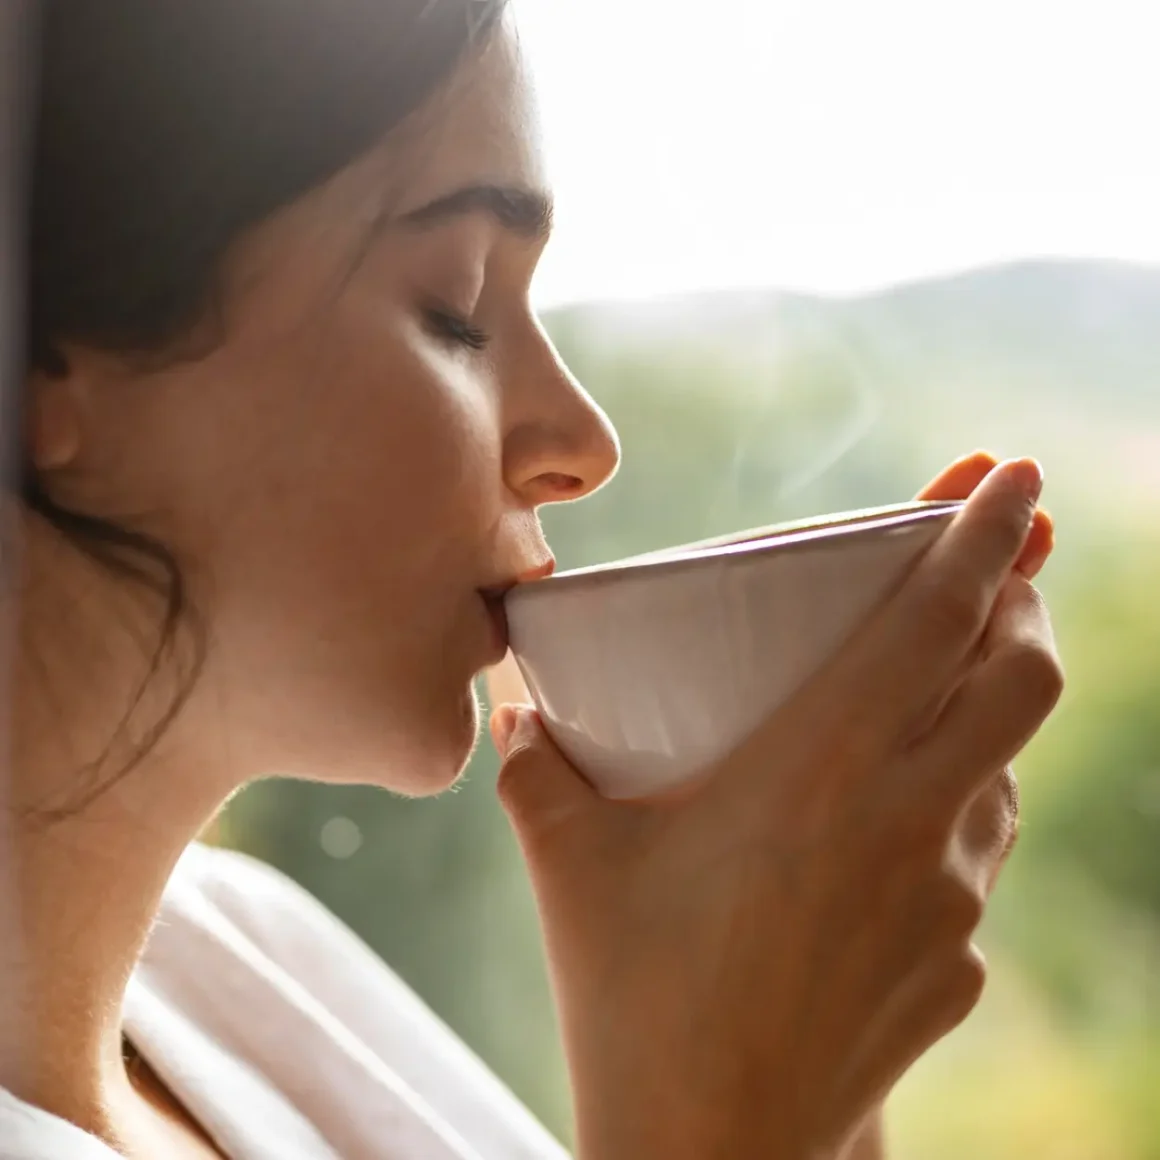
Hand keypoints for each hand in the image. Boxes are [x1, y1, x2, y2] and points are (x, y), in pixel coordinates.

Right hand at [493, 456, 1063, 1159]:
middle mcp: (908, 822)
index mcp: (821, 770)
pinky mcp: (955, 962)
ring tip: (940, 689)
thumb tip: (508, 707)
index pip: (938, 619)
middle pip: (1021, 678)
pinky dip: (962, 804)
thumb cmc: (634, 994)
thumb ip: (533, 766)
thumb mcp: (570, 862)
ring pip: (1006, 766)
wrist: (708, 1151)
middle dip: (1022, 602)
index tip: (1016, 472)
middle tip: (995, 572)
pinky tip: (901, 823)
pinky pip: (977, 855)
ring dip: (991, 707)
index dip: (985, 532)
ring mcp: (947, 898)